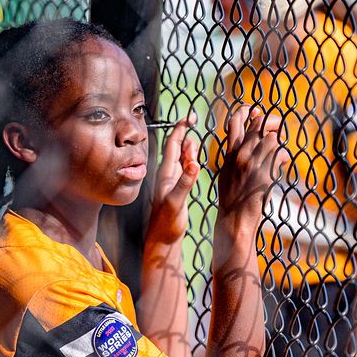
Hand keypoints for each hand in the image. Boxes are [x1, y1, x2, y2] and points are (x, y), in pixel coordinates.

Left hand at [149, 114, 198, 243]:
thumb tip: (195, 163)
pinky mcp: (176, 189)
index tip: (190, 116)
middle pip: (177, 147)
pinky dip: (190, 160)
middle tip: (193, 121)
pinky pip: (184, 169)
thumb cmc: (167, 224)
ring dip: (188, 147)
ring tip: (194, 139)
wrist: (161, 240)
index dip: (181, 129)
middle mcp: (167, 174)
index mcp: (166, 173)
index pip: (173, 144)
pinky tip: (193, 161)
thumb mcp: (176, 202)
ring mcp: (172, 182)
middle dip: (185, 133)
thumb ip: (185, 183)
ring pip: (181, 158)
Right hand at [216, 105, 287, 222]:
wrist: (234, 220)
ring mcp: (252, 164)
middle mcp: (240, 154)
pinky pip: (281, 154)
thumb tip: (243, 145)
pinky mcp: (264, 173)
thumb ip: (233, 157)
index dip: (246, 110)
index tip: (255, 109)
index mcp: (229, 153)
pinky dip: (284, 157)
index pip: (234, 121)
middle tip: (278, 127)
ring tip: (280, 154)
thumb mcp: (226, 174)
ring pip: (273, 138)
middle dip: (273, 121)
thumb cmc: (232, 200)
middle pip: (259, 124)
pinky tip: (283, 164)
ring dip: (280, 144)